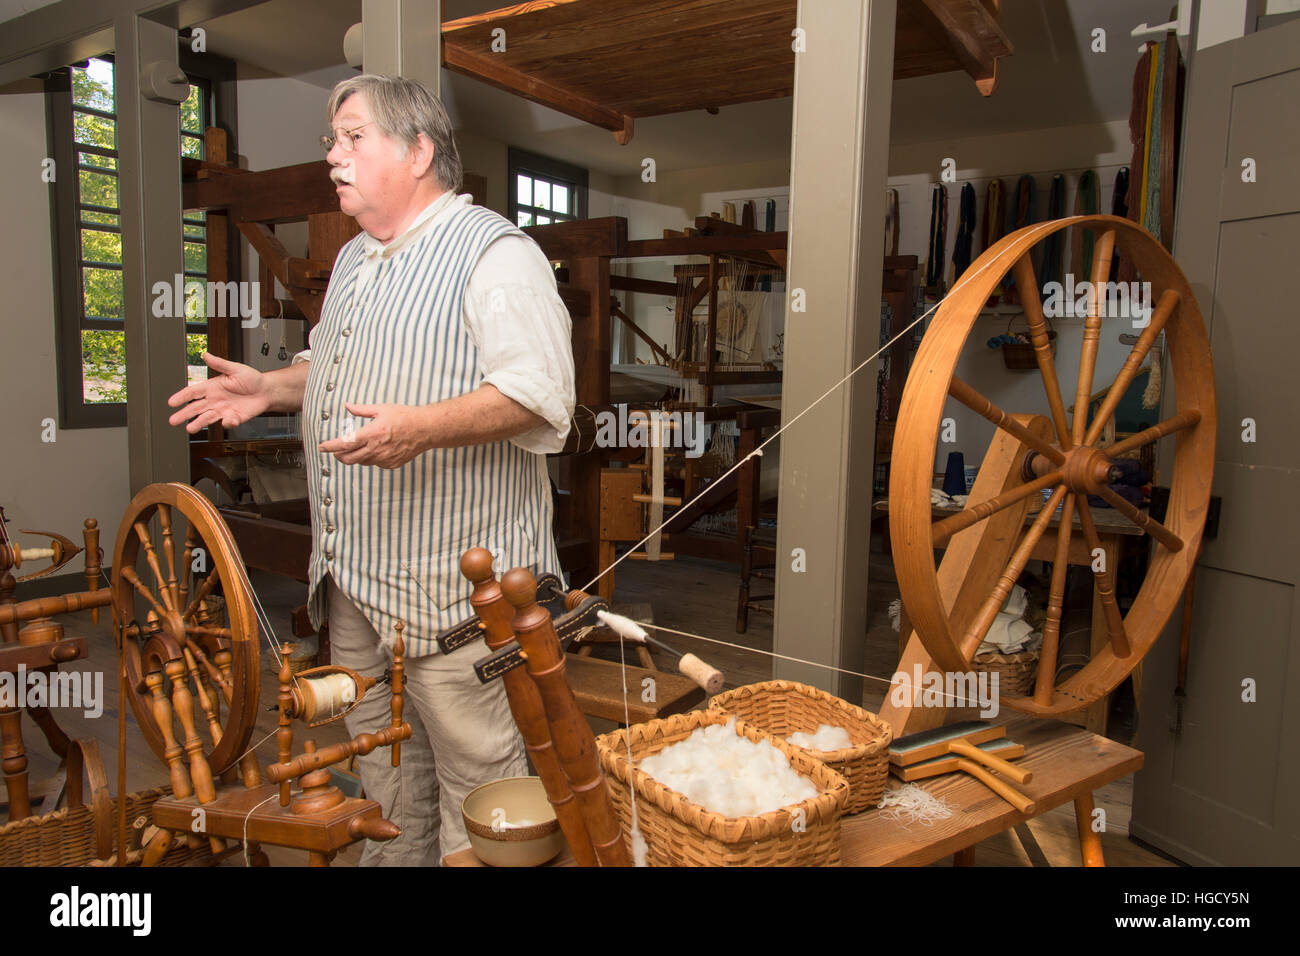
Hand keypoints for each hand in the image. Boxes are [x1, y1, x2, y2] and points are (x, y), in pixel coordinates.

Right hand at [167, 352, 270, 433]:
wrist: (267, 391)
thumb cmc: (251, 379)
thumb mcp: (235, 368)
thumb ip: (220, 363)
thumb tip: (206, 354)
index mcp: (212, 387)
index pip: (193, 392)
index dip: (182, 397)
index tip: (171, 402)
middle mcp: (215, 400)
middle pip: (195, 408)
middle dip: (184, 414)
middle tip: (173, 420)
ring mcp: (223, 410)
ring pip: (207, 418)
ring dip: (198, 423)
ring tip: (190, 428)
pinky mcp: (233, 418)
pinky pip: (227, 422)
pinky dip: (227, 422)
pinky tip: (228, 420)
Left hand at [317, 403, 432, 467]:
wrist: (425, 429)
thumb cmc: (405, 417)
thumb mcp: (381, 409)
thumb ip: (362, 409)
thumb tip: (348, 406)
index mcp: (371, 434)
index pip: (344, 443)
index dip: (330, 446)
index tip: (321, 447)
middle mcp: (376, 448)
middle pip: (349, 458)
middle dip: (338, 455)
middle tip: (334, 451)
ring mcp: (384, 458)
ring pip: (361, 462)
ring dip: (354, 457)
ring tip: (353, 449)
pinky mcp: (391, 464)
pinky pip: (375, 464)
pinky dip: (370, 458)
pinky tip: (372, 451)